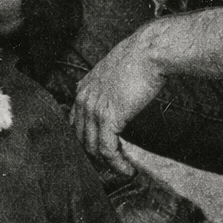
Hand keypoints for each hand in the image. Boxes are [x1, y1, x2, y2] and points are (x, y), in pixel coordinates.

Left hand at [70, 27, 165, 176]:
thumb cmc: (137, 59)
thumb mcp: (113, 72)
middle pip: (80, 137)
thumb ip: (107, 88)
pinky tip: (128, 169)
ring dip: (107, 164)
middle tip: (112, 166)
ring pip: (91, 146)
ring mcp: (93, 107)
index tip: (100, 152)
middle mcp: (83, 97)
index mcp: (83, 87)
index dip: (86, 139)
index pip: (74, 121)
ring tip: (123, 170)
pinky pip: (106, 149)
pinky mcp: (107, 116)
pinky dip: (116, 163)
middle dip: (94, 155)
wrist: (147, 52)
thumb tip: (116, 103)